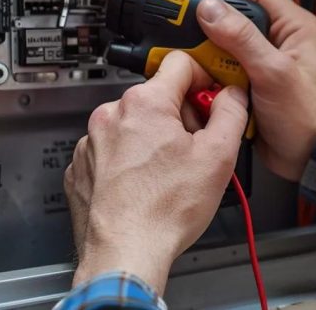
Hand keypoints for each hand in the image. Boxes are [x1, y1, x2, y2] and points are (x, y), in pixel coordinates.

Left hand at [64, 51, 248, 291]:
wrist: (124, 254)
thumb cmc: (164, 211)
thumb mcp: (219, 156)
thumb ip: (232, 113)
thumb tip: (233, 95)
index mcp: (145, 104)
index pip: (180, 63)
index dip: (204, 78)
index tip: (211, 98)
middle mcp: (111, 115)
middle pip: (158, 97)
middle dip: (181, 116)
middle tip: (196, 148)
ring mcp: (92, 142)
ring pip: (134, 125)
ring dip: (154, 140)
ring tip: (169, 174)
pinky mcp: (81, 167)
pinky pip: (112, 151)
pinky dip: (129, 161)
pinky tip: (145, 184)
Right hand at [197, 0, 315, 181]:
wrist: (315, 157)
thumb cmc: (311, 115)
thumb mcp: (273, 72)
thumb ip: (241, 38)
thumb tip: (211, 9)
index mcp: (294, 27)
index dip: (231, 1)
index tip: (206, 17)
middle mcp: (280, 42)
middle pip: (236, 23)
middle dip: (216, 39)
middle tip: (204, 52)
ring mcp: (267, 65)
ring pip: (227, 52)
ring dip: (216, 65)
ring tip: (214, 77)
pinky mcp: (256, 86)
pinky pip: (228, 76)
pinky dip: (220, 84)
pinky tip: (217, 92)